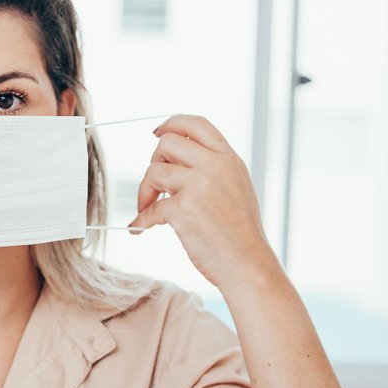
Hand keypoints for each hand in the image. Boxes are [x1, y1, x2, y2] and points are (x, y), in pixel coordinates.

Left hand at [128, 114, 280, 290]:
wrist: (248, 264)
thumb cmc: (239, 231)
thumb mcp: (236, 185)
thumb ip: (212, 166)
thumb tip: (175, 157)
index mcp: (229, 158)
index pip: (196, 124)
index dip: (171, 124)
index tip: (156, 133)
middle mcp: (215, 167)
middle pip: (167, 143)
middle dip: (154, 161)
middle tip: (156, 184)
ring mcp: (199, 186)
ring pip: (154, 171)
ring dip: (144, 191)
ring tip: (147, 207)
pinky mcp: (184, 209)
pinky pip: (150, 208)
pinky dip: (140, 219)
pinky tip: (139, 227)